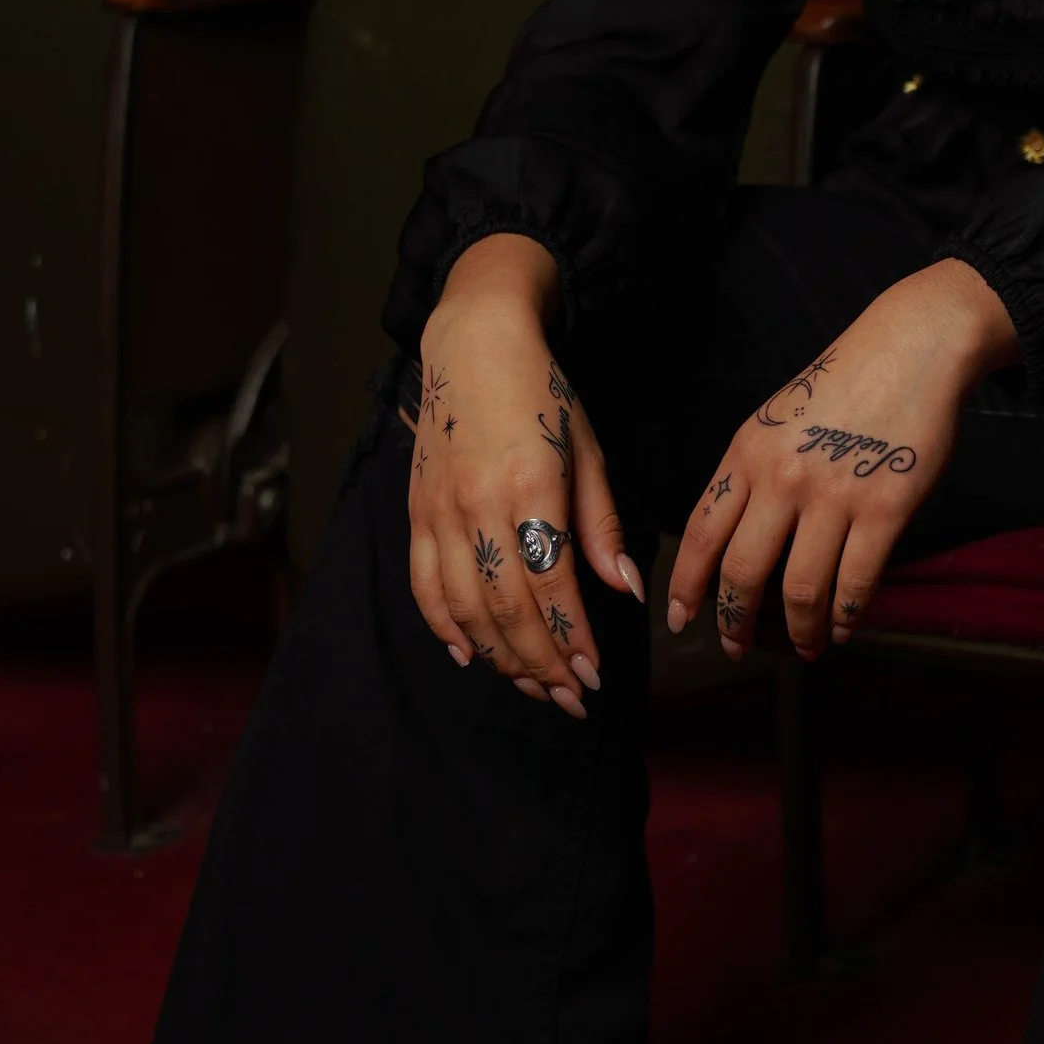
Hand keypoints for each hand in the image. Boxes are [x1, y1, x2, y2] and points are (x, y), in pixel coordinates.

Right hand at [405, 236, 639, 719]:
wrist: (472, 345)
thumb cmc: (541, 393)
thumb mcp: (586, 450)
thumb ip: (602, 525)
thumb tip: (627, 590)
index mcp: (528, 487)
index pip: (550, 585)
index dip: (571, 638)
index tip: (595, 676)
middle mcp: (477, 506)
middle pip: (507, 609)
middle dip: (542, 663)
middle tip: (570, 698)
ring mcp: (439, 512)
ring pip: (465, 609)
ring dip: (500, 658)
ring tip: (534, 686)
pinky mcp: (416, 513)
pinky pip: (425, 586)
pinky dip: (446, 629)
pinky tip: (472, 656)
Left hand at [668, 259, 1016, 662]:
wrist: (910, 347)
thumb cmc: (843, 384)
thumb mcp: (775, 419)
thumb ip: (751, 474)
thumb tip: (732, 540)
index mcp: (747, 453)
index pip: (701, 533)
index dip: (686, 586)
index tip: (678, 618)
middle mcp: (782, 477)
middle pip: (742, 573)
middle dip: (735, 623)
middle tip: (737, 647)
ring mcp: (834, 495)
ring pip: (800, 590)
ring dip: (798, 631)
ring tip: (803, 648)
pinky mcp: (885, 509)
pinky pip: (856, 582)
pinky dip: (844, 618)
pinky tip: (841, 630)